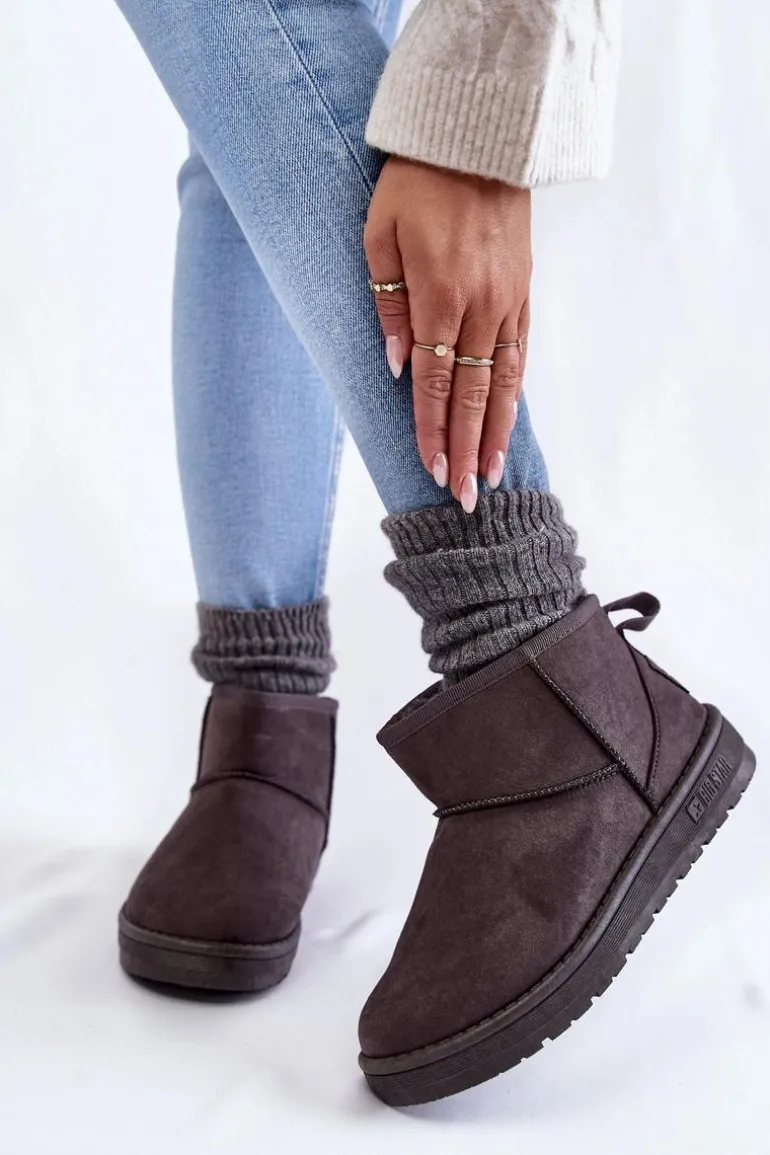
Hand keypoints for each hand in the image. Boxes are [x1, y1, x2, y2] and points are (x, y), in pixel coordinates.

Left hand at [364, 157, 530, 512]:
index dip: (434, 432)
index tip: (432, 472)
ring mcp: (508, 300)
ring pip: (504, 381)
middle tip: (466, 498)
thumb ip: (387, 303)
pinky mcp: (524, 290)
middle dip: (467, 450)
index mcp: (439, 295)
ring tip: (492, 474)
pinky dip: (515, 392)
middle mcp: (480, 306)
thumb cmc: (415, 182)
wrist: (477, 135)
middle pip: (474, 395)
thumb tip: (399, 366)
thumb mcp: (380, 235)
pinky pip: (520, 352)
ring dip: (497, 432)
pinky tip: (509, 420)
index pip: (436, 383)